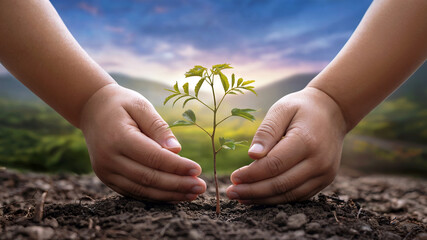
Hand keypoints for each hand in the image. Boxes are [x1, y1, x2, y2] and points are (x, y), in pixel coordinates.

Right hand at [79, 84, 205, 201]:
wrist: (91, 108)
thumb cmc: (121, 104)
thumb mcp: (141, 106)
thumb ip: (158, 128)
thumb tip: (177, 151)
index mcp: (117, 137)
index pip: (152, 157)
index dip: (177, 166)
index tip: (197, 170)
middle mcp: (108, 158)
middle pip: (148, 177)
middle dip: (177, 184)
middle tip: (200, 186)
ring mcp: (105, 171)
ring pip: (141, 190)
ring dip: (169, 194)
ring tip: (192, 194)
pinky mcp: (107, 178)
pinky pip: (134, 192)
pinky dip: (156, 196)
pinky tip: (175, 196)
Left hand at [226, 87, 346, 203]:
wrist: (333, 111)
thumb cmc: (301, 108)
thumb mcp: (281, 109)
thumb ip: (267, 132)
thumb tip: (252, 156)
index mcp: (307, 141)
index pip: (274, 164)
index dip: (252, 174)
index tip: (234, 177)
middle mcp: (319, 161)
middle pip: (281, 184)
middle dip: (253, 191)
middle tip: (232, 192)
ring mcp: (325, 173)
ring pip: (289, 195)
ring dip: (263, 199)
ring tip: (241, 198)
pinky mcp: (325, 180)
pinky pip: (298, 196)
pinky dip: (277, 199)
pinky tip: (259, 197)